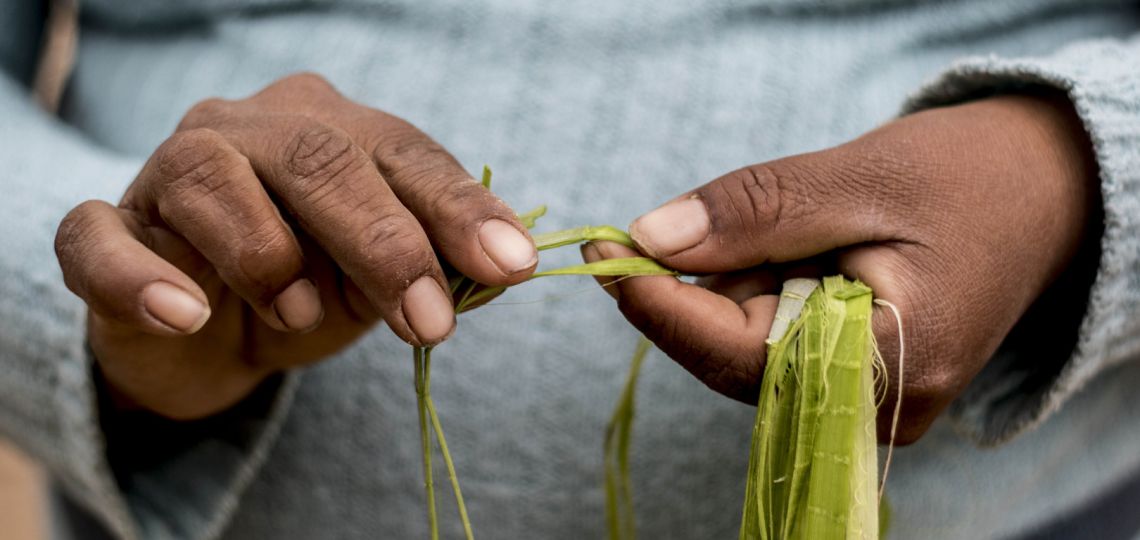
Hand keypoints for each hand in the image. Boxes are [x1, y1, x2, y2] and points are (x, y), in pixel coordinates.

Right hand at [55, 73, 538, 419]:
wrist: (205, 340)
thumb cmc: (304, 293)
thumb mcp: (376, 285)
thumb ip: (429, 265)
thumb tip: (503, 268)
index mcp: (328, 128)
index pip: (403, 153)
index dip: (458, 208)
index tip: (511, 265)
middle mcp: (246, 131)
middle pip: (318, 158)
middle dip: (383, 243)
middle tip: (430, 323)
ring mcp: (166, 174)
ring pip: (210, 179)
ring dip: (268, 257)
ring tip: (299, 317)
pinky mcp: (104, 234)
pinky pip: (101, 241)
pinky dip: (143, 278)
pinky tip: (187, 314)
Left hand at [584, 94, 1097, 442]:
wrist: (1045, 196)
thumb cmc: (967, 178)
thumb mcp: (859, 178)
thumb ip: (756, 212)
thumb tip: (650, 237)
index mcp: (893, 362)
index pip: (741, 355)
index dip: (661, 305)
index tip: (600, 251)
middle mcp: (878, 406)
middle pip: (738, 357)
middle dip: (705, 283)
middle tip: (694, 216)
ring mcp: (868, 401)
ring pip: (751, 350)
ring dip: (739, 282)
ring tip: (798, 223)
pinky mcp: (857, 380)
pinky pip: (777, 342)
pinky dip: (762, 290)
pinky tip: (799, 249)